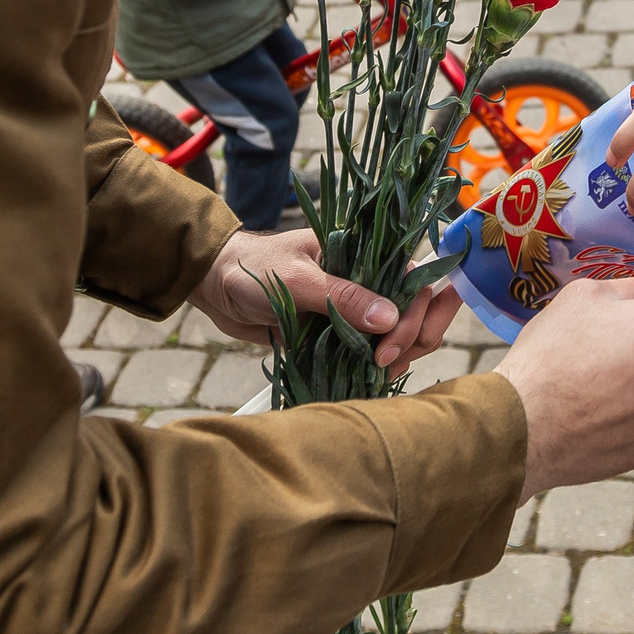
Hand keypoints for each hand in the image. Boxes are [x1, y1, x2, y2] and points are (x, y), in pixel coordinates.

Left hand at [191, 227, 459, 374]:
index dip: (416, 314)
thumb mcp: (298, 278)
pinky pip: (370, 354)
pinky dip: (375, 369)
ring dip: (398, 357)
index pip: (416, 281)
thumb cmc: (254, 267)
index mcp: (366, 255)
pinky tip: (369, 379)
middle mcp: (368, 281)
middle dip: (413, 338)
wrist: (216, 284)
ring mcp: (355, 310)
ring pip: (398, 336)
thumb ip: (342, 296)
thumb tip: (389, 318)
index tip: (389, 344)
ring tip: (376, 373)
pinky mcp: (338, 335)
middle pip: (416, 312)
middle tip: (383, 362)